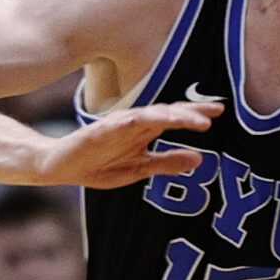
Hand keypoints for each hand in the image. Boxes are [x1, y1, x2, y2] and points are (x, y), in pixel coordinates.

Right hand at [28, 99, 222, 188]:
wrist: (60, 167)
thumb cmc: (98, 165)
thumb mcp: (139, 169)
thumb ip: (167, 163)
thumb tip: (200, 159)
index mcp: (145, 132)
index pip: (174, 118)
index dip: (195, 114)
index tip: (219, 111)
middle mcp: (134, 123)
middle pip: (166, 112)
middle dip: (190, 111)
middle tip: (215, 111)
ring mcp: (116, 126)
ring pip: (148, 115)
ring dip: (170, 116)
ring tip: (191, 120)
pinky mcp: (98, 132)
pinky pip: (119, 124)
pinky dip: (135, 121)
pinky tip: (149, 119)